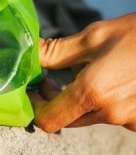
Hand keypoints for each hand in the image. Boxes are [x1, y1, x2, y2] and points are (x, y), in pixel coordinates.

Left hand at [29, 13, 135, 131]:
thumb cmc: (133, 34)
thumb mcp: (92, 37)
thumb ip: (56, 52)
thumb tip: (28, 54)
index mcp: (92, 92)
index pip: (49, 121)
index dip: (36, 106)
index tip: (35, 90)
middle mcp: (110, 113)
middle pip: (69, 118)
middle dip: (60, 99)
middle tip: (59, 74)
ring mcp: (128, 120)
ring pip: (91, 115)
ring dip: (85, 98)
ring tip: (96, 69)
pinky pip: (113, 114)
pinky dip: (107, 100)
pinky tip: (116, 77)